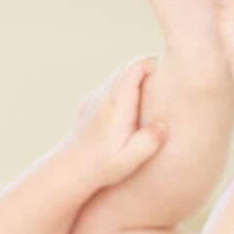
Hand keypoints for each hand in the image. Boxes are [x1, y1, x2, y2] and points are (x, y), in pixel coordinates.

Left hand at [62, 55, 166, 187]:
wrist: (68, 170)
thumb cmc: (100, 167)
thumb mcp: (128, 161)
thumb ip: (148, 143)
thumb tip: (161, 126)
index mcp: (116, 105)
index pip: (133, 67)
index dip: (152, 63)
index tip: (166, 75)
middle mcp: (102, 97)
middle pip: (126, 67)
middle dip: (146, 69)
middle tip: (163, 83)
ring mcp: (93, 99)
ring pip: (117, 77)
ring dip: (134, 80)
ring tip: (150, 98)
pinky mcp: (87, 105)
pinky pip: (108, 88)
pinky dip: (122, 91)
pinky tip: (129, 113)